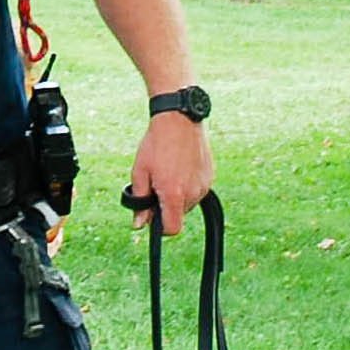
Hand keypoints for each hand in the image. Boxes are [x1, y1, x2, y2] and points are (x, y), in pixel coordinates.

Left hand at [127, 112, 214, 236]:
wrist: (179, 120)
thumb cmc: (156, 144)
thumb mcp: (140, 172)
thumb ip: (140, 202)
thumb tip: (139, 225)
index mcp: (174, 194)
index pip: (172, 229)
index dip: (160, 228)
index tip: (152, 217)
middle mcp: (193, 193)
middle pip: (179, 215)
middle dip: (166, 207)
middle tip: (155, 186)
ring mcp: (204, 184)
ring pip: (188, 203)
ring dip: (177, 196)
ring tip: (167, 173)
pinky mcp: (210, 176)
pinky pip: (196, 190)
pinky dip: (187, 186)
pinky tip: (178, 168)